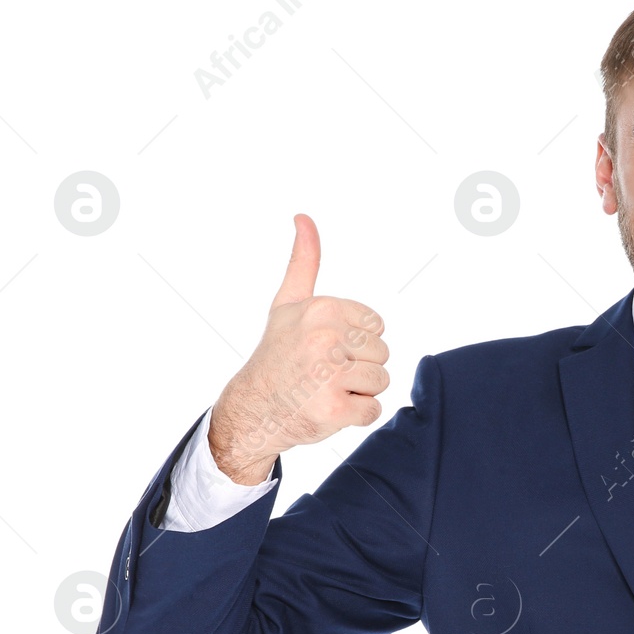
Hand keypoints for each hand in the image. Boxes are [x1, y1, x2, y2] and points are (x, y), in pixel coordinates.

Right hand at [209, 214, 389, 483]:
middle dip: (358, 367)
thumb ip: (304, 261)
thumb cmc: (277, 354)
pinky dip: (355, 417)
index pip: (377, 326)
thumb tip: (304, 217)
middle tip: (322, 372)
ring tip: (324, 390)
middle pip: (382, 353)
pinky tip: (326, 409)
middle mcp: (325, 338)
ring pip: (381, 381)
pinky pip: (372, 410)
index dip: (355, 341)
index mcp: (322, 309)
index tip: (325, 348)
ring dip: (358, 391)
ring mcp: (329, 376)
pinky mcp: (334, 410)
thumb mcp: (288, 303)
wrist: (251, 408)